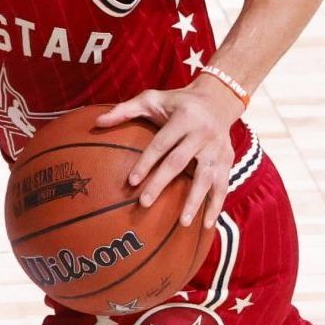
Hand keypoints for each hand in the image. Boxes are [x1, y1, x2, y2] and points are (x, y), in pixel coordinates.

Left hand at [95, 79, 242, 229]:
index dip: (146, 161)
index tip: (131, 181)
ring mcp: (218, 149)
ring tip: (183, 223)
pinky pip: (222, 185)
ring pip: (206, 177)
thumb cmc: (177, 103)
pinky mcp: (228, 160)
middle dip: (161, 183)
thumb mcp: (152, 99)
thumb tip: (96, 122)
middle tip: (144, 203)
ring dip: (195, 201)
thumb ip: (125, 110)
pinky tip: (206, 225)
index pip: (161, 143)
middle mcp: (203, 133)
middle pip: (179, 162)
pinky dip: (216, 206)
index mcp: (184, 117)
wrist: (218, 99)